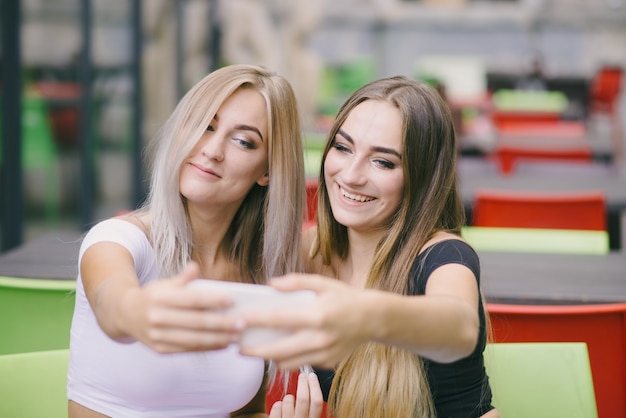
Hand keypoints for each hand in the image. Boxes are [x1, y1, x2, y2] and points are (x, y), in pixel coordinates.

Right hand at [120, 261, 244, 352]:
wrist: (125, 315)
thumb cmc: (153, 296)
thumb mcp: (164, 283)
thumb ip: (182, 278)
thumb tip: (194, 267)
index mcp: (160, 298)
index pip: (192, 299)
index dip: (213, 300)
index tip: (232, 301)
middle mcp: (157, 318)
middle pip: (196, 322)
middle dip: (222, 324)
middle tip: (242, 323)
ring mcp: (157, 336)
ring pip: (194, 339)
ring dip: (218, 339)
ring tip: (236, 336)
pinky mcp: (160, 349)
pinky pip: (187, 349)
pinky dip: (207, 347)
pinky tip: (222, 344)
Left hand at [240, 274, 368, 369]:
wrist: (373, 318)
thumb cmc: (345, 297)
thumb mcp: (323, 283)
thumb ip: (297, 281)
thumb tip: (271, 284)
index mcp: (317, 315)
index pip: (279, 320)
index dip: (256, 321)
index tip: (240, 321)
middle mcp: (320, 338)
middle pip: (279, 350)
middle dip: (255, 351)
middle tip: (238, 349)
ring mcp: (325, 353)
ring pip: (288, 363)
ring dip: (270, 357)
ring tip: (257, 350)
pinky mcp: (328, 362)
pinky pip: (301, 364)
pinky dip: (289, 359)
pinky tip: (281, 349)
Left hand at [268, 372, 323, 417]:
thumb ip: (311, 411)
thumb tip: (312, 386)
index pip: (317, 402)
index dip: (314, 386)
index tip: (312, 376)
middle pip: (302, 399)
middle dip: (302, 383)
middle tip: (302, 376)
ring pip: (288, 401)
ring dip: (289, 397)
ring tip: (290, 401)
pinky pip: (276, 407)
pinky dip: (278, 404)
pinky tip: (280, 409)